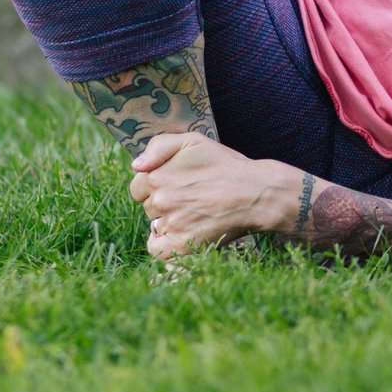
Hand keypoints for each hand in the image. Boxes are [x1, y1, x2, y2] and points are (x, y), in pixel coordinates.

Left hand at [126, 131, 290, 259]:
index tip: (178, 185)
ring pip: (155, 226)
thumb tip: (136, 166)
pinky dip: (164, 246)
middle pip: (147, 207)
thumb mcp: (192, 141)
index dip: (156, 186)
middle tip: (191, 199)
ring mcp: (169, 224)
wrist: (255, 193)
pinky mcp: (180, 246)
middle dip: (164, 203)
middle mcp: (159, 201)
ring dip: (168, 222)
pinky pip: (156, 250)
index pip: (138, 187)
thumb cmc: (225, 166)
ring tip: (195, 214)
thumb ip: (158, 146)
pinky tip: (181, 235)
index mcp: (156, 176)